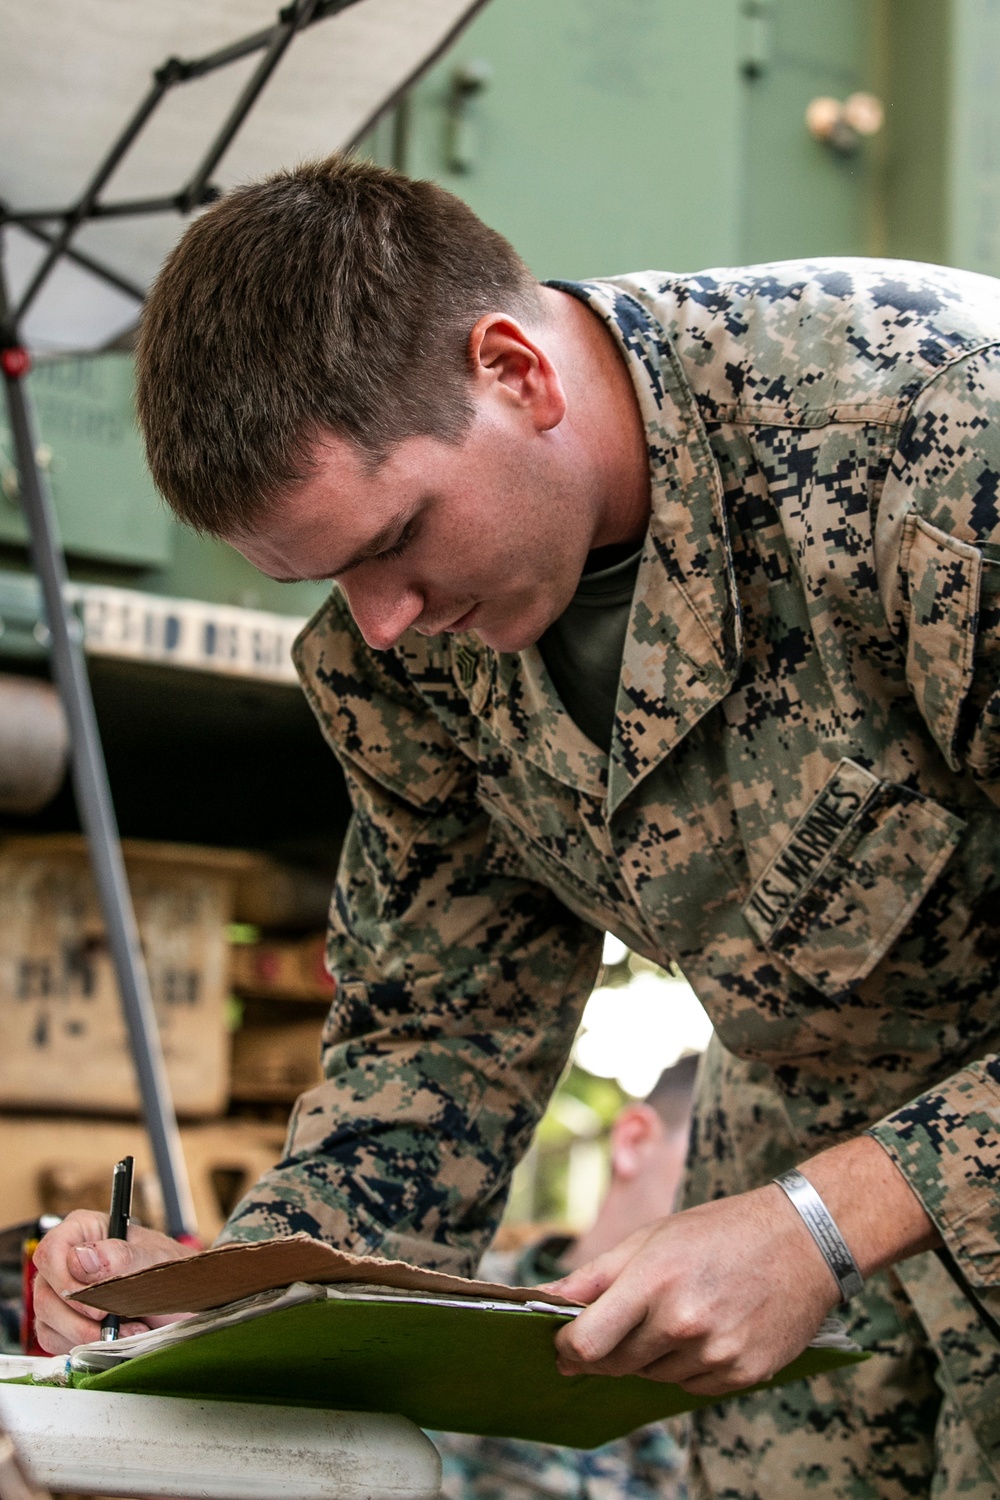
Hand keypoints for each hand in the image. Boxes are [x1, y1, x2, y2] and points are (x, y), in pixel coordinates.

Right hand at [32, 1209, 197, 1353]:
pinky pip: (54, 1340)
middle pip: (44, 1292)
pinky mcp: (62, 1322)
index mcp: (86, 1230)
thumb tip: (81, 1256)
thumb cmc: (171, 1273)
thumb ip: (120, 1257)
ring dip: (86, 1334)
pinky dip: (83, 1345)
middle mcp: (67, 1259)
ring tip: (126, 1329)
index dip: (66, 1280)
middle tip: (115, 1321)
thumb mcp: (154, 1262)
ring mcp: (61, 1292)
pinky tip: (114, 1338)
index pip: (50, 1251)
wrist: (181, 1302)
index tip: (96, 1303)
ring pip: (46, 1320)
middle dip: (80, 1317)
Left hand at [544, 1135, 938, 1397]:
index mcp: (653, 1281)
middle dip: (604, 1351)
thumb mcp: (650, 1238)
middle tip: (617, 1324)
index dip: (566, 1348)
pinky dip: (684, 1366)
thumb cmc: (717, 1232)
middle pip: (615, 1364)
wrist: (801, 1241)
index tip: (563, 1342)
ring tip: (673, 1314)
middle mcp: (683, 1323)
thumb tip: (542, 1300)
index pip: (586, 1342)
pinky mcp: (742, 1374)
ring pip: (652, 1377)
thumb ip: (594, 1275)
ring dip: (648, 1356)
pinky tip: (702, 1331)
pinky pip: (690, 1386)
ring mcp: (715, 1353)